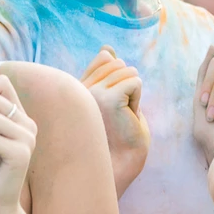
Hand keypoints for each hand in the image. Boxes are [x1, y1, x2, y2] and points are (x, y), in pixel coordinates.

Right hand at [81, 46, 148, 189]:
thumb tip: (106, 49)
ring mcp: (90, 93)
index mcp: (76, 88)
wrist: (120, 165)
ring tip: (121, 118)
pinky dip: (138, 101)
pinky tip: (126, 119)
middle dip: (128, 89)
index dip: (120, 81)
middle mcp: (78, 89)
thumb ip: (106, 74)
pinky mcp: (108, 98)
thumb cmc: (117, 137)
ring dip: (133, 97)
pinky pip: (135, 83)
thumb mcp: (111, 100)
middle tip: (119, 115)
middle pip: (118, 64)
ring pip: (128, 72)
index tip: (112, 108)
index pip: (104, 60)